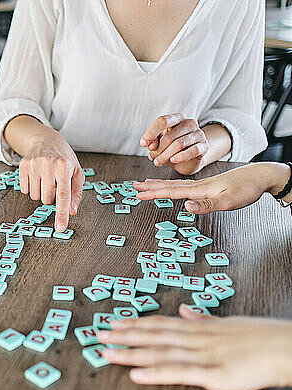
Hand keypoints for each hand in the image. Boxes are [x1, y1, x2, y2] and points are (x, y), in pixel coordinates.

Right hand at [18, 129, 84, 231]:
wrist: (46, 140)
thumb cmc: (64, 159)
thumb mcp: (76, 173)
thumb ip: (76, 193)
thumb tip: (72, 211)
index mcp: (64, 167)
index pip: (63, 196)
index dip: (62, 213)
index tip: (60, 228)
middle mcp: (48, 164)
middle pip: (47, 200)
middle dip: (51, 197)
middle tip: (54, 184)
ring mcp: (33, 164)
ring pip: (35, 196)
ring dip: (41, 192)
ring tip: (46, 179)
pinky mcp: (23, 166)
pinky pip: (24, 190)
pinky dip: (31, 187)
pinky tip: (36, 177)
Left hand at [96, 304, 291, 389]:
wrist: (285, 346)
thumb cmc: (258, 337)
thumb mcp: (226, 323)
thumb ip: (203, 319)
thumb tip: (184, 310)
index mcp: (198, 327)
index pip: (159, 324)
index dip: (134, 324)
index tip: (114, 322)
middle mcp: (195, 338)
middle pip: (153, 336)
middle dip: (124, 336)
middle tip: (98, 335)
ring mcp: (202, 355)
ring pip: (159, 352)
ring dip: (130, 352)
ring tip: (108, 352)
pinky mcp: (213, 374)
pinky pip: (178, 372)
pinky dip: (155, 372)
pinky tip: (136, 374)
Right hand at [133, 163, 290, 213]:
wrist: (260, 176)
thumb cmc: (246, 189)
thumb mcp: (228, 201)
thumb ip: (207, 205)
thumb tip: (187, 207)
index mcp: (199, 189)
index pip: (171, 191)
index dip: (153, 193)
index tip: (138, 194)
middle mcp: (198, 185)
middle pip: (169, 186)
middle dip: (151, 187)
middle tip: (135, 186)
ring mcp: (202, 185)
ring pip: (175, 185)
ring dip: (159, 185)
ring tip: (147, 184)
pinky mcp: (208, 186)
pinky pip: (183, 186)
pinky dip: (172, 186)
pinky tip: (172, 187)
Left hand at [140, 114, 208, 174]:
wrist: (190, 158)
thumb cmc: (172, 147)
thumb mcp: (160, 143)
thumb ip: (153, 141)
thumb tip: (151, 145)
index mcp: (176, 118)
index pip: (163, 121)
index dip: (151, 133)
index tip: (143, 144)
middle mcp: (189, 123)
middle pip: (169, 136)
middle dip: (158, 150)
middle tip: (153, 159)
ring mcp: (198, 133)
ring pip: (179, 144)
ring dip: (165, 155)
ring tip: (158, 162)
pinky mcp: (204, 146)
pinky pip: (193, 150)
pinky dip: (180, 157)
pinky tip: (173, 160)